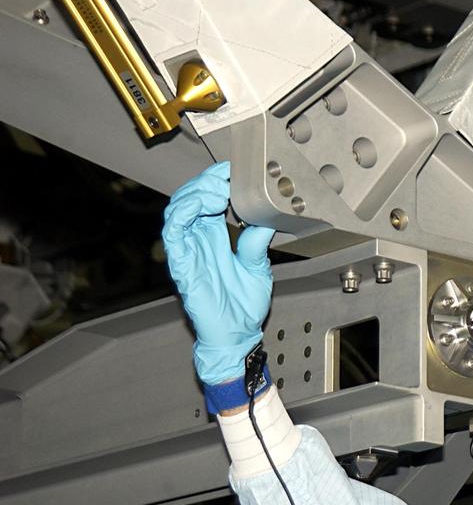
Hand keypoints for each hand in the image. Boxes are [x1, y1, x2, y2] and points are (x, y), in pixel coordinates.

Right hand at [162, 161, 275, 384]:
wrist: (238, 334)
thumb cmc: (244, 305)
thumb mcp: (259, 267)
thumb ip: (257, 242)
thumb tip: (267, 218)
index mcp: (216, 236)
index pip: (208, 198)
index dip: (216, 180)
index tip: (234, 170)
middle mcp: (199, 239)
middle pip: (190, 197)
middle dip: (205, 181)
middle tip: (225, 177)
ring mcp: (188, 250)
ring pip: (177, 208)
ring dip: (195, 192)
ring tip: (218, 190)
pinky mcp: (181, 263)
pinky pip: (172, 232)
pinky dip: (184, 213)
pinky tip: (203, 206)